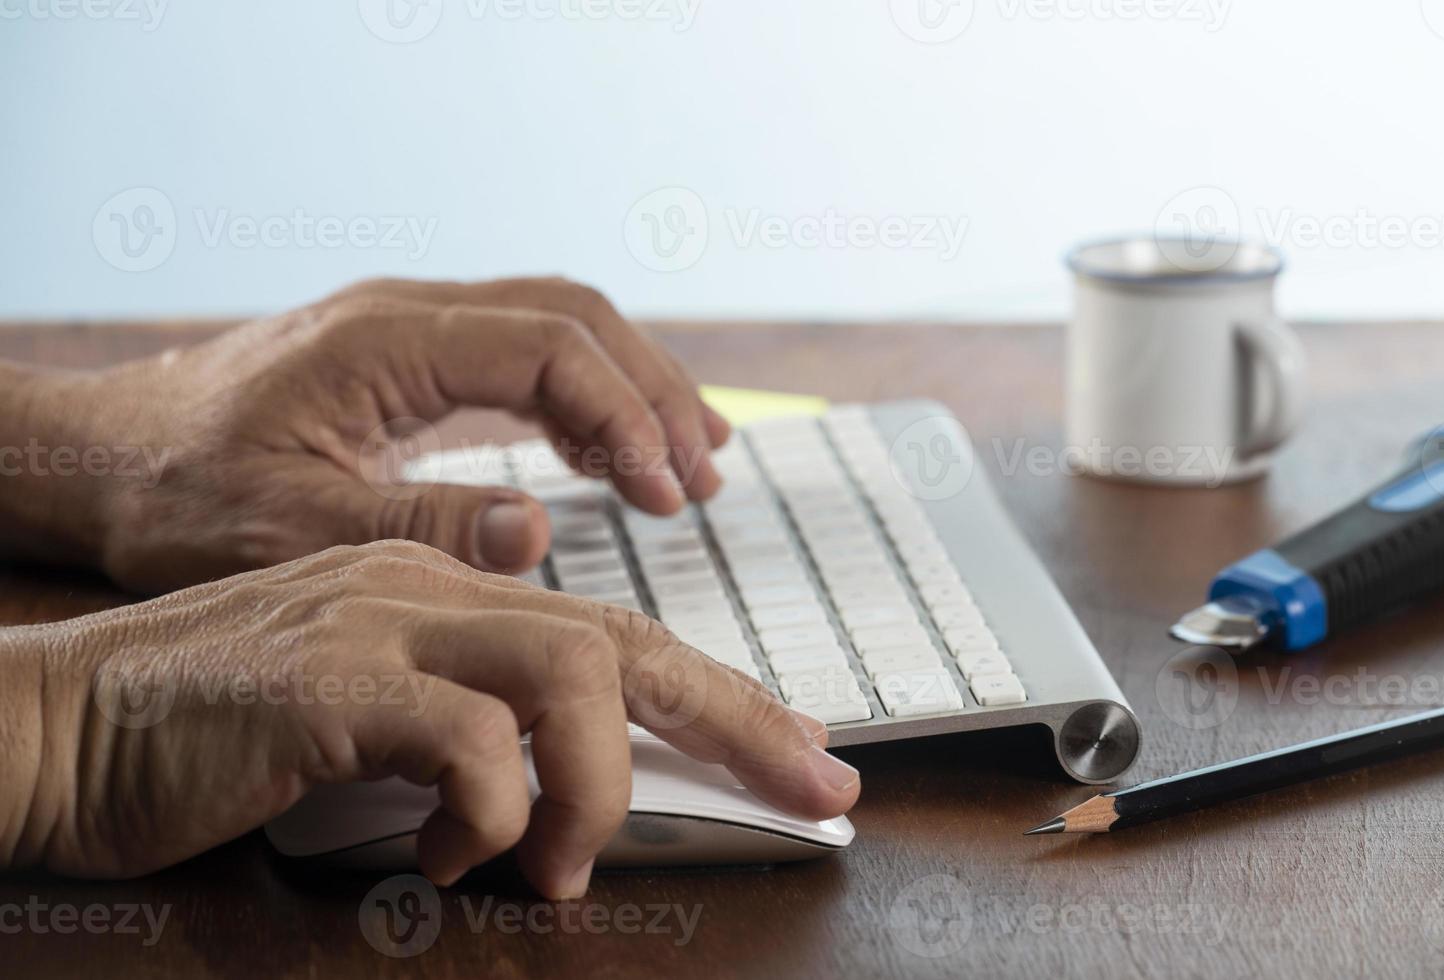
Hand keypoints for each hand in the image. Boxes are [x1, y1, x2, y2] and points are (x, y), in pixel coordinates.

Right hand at [0, 542, 859, 896]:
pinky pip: (466, 741)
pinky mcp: (326, 681)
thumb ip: (462, 731)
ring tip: (559, 865)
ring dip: (596, 785)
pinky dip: (487, 814)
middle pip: (627, 638)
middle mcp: (428, 587)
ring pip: (570, 672)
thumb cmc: (210, 736)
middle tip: (818, 787)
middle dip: (740, 718)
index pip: (617, 634)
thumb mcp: (367, 723)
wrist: (50, 721)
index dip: (723, 695)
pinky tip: (444, 855)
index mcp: (445, 591)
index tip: (799, 753)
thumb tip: (558, 795)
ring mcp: (379, 622)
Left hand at [15, 277, 729, 592]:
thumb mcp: (292, 528)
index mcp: (388, 340)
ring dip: (634, 389)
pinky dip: (586, 400)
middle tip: (706, 475)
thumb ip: (420, 522)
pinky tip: (612, 456)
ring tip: (691, 465)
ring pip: (561, 327)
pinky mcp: (411, 359)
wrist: (107, 457)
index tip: (669, 495)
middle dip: (654, 393)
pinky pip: (525, 355)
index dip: (626, 416)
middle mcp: (411, 314)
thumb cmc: (181, 494)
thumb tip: (539, 527)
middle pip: (576, 318)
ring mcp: (414, 329)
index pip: (552, 346)